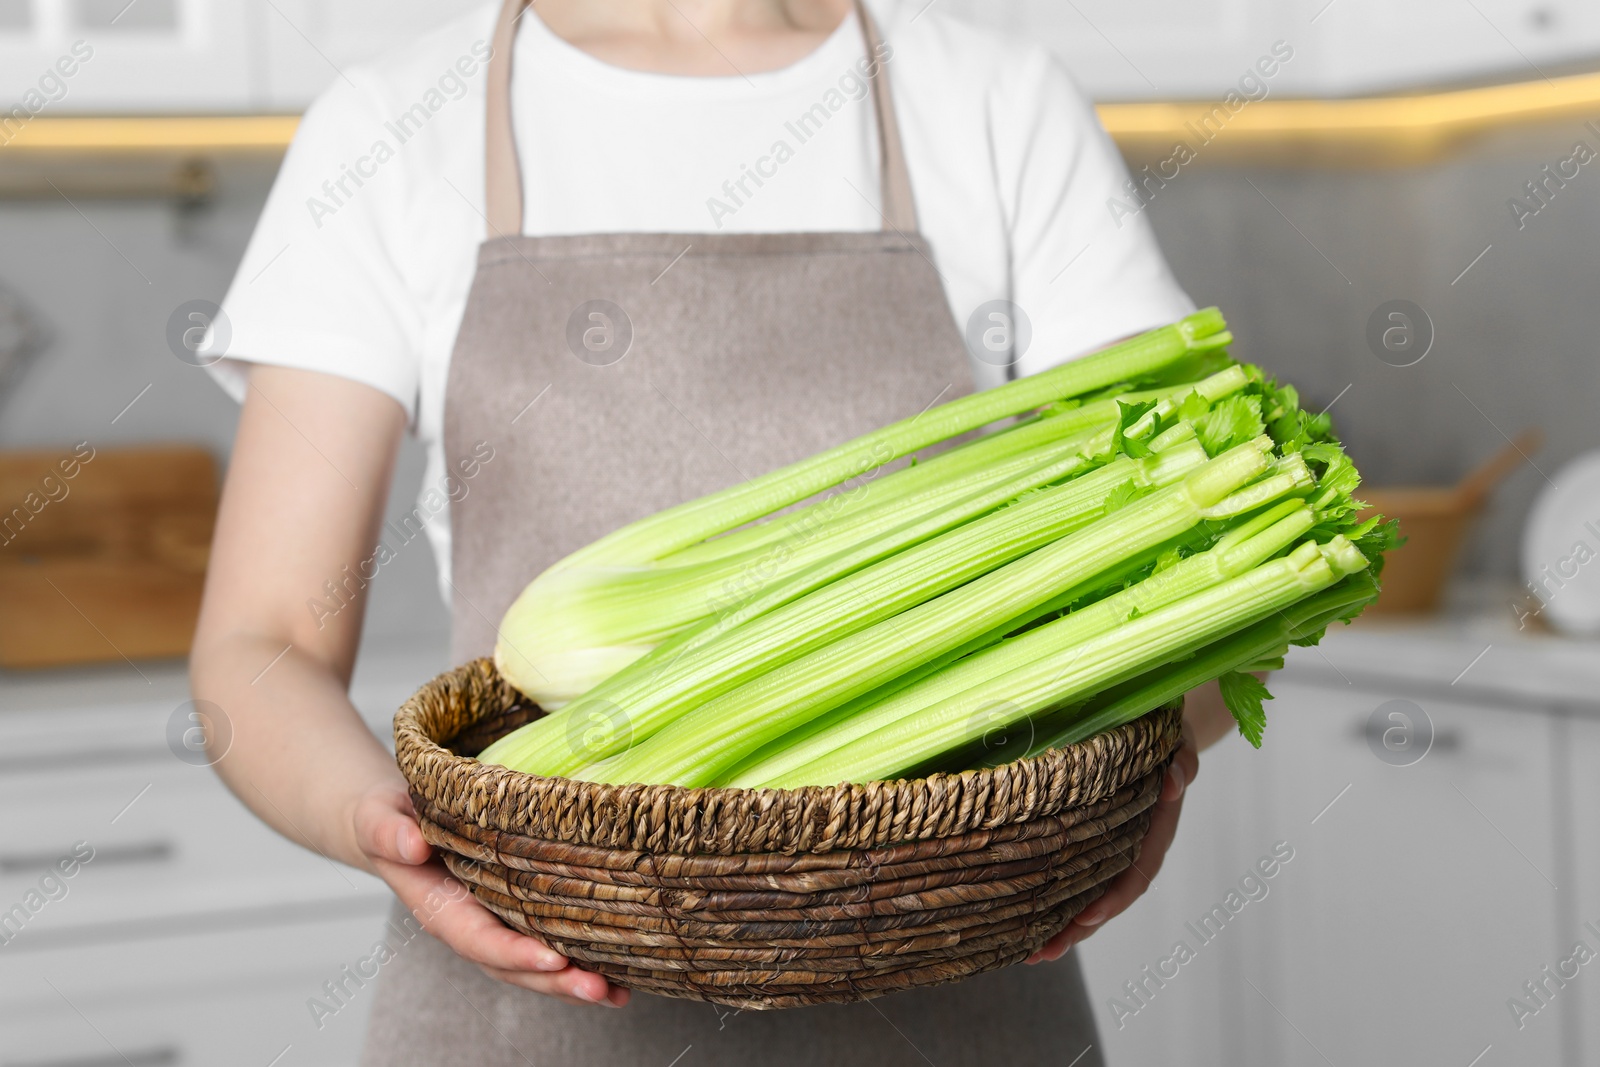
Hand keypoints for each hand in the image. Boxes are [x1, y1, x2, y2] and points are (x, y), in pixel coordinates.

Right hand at [351, 784, 630, 1006]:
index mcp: (441, 909)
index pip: (479, 939)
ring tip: (618, 994)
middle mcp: (473, 925)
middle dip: (556, 982)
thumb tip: (412, 845)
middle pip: (515, 967)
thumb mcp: (378, 819)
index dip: (514, 953)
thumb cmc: (390, 822)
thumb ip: (388, 833)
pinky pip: (550, 941)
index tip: (551, 960)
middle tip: (599, 988)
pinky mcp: (519, 911)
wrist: (397, 826)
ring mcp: (498, 923)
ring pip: (537, 965)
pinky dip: (582, 959)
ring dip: (575, 983)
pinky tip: (622, 971)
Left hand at [1024, 717, 1199, 964]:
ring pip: (1088, 894)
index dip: (1113, 898)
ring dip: (1062, 925)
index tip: (1086, 916)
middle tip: (1042, 952)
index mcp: (1156, 827)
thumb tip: (1174, 782)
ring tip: (1029, 952)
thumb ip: (1183, 762)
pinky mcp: (1090, 837)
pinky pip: (1073, 872)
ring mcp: (1111, 845)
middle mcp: (1133, 844)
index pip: (1136, 873)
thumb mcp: (1181, 741)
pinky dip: (1053, 897)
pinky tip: (1025, 918)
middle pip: (1107, 897)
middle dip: (1077, 928)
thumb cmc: (1167, 733)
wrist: (1158, 726)